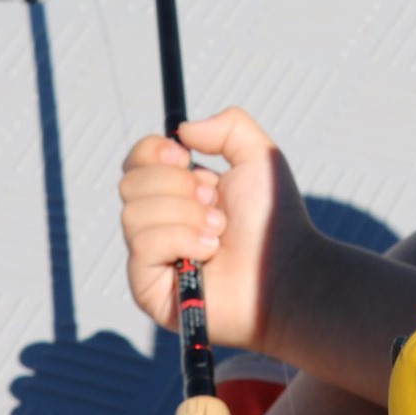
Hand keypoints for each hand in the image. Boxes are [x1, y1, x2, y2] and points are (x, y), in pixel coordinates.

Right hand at [119, 108, 316, 358]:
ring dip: (186, 215)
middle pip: (129, 183)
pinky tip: (209, 252)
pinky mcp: (147, 289)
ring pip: (134, 214)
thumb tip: (181, 131)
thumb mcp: (258, 157)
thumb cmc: (274, 222)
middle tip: (214, 201)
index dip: (152, 151)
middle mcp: (158, 223)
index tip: (184, 156)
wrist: (286, 271)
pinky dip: (182, 240)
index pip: (135, 162)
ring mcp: (150, 258)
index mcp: (176, 193)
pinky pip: (143, 245)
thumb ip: (228, 125)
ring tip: (218, 231)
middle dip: (177, 186)